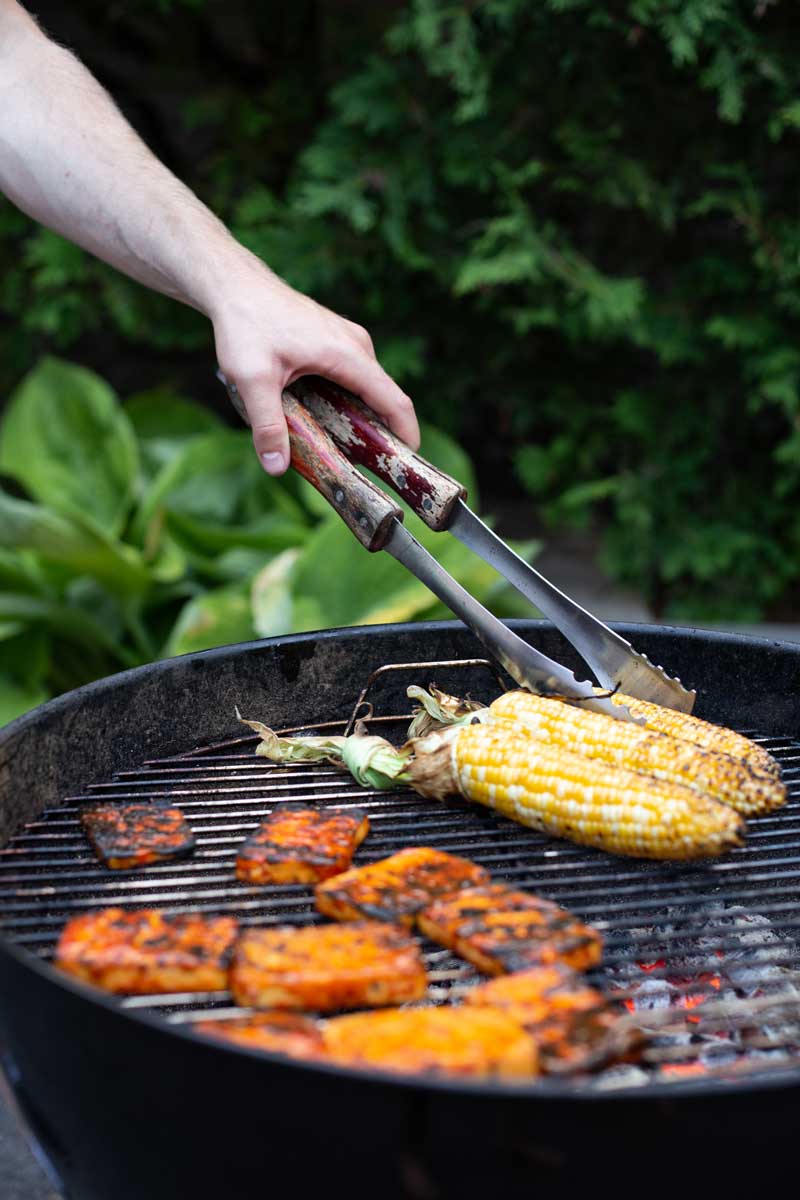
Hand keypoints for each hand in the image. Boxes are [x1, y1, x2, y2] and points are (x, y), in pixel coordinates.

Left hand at [211, 261, 419, 475]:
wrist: (236, 285)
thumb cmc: (245, 324)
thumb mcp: (251, 379)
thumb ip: (266, 424)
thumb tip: (276, 467)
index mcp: (348, 354)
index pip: (393, 400)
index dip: (407, 433)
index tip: (410, 461)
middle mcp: (356, 345)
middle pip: (383, 396)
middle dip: (381, 432)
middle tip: (366, 467)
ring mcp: (348, 339)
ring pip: (367, 386)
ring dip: (361, 416)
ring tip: (343, 447)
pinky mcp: (336, 339)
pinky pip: (354, 375)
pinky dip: (349, 399)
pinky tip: (326, 417)